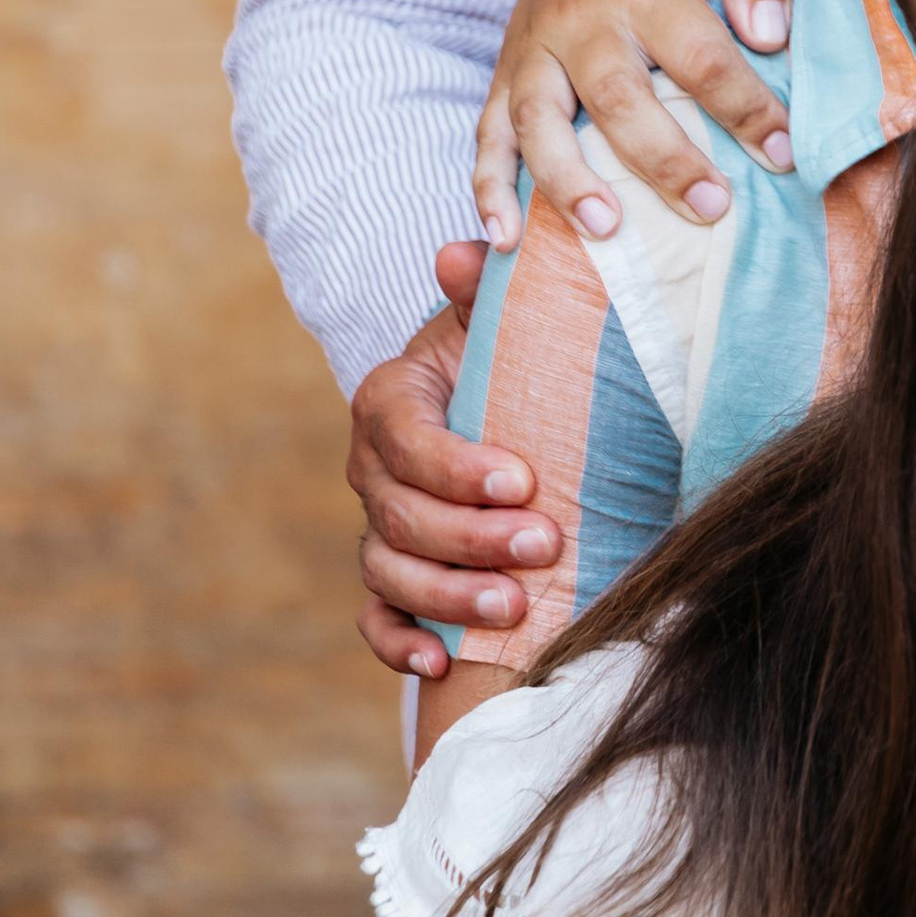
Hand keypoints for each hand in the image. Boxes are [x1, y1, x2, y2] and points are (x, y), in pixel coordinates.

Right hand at [349, 243, 558, 678]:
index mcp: (391, 399)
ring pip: (388, 571)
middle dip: (469, 537)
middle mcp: (372, 467)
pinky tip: (441, 664)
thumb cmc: (509, 358)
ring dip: (445, 596)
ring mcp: (379, 526)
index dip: (458, 465)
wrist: (503, 403)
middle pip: (400, 514)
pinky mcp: (392, 576)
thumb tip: (466, 252)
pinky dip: (399, 645)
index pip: (406, 437)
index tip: (525, 479)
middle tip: (542, 546)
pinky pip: (376, 619)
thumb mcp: (500, 319)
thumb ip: (484, 288)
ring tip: (513, 608)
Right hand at [474, 0, 798, 246]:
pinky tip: (507, 236)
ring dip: (569, 181)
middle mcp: (579, 18)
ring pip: (540, 121)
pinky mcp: (506, 76)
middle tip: (713, 208)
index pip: (699, 56)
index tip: (784, 154)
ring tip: (607, 228)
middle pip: (618, 97)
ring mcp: (535, 50)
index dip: (745, 109)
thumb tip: (769, 34)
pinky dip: (489, 188)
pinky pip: (487, 135)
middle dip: (665, 161)